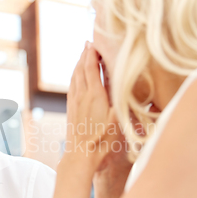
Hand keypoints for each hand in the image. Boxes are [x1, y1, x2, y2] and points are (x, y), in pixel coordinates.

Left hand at [65, 41, 127, 171]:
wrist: (80, 156)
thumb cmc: (102, 141)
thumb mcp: (117, 120)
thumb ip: (120, 101)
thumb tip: (125, 84)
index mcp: (95, 95)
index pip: (91, 68)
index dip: (92, 54)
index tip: (95, 42)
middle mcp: (82, 96)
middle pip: (80, 69)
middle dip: (85, 55)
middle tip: (89, 43)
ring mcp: (74, 102)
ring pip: (74, 77)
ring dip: (78, 64)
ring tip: (83, 55)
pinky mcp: (70, 109)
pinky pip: (71, 86)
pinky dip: (74, 76)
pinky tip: (76, 77)